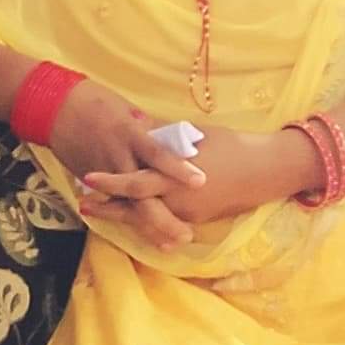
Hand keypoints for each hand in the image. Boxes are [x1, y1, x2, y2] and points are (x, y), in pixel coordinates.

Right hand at [45, 79, 208, 228]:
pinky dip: (127, 220)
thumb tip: (178, 143)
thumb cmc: (97, 102)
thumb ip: (151, 131)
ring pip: (126, 207)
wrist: (56, 108)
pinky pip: (112, 205)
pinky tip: (143, 236)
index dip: (178, 168)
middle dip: (163, 218)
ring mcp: (103, 173)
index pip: (157, 154)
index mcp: (130, 134)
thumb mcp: (129, 110)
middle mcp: (117, 157)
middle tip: (186, 235)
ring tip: (168, 245)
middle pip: (142, 194)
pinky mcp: (91, 182)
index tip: (200, 182)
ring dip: (146, 228)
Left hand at [82, 124, 313, 241]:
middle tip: (82, 202)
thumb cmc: (228, 144)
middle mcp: (176, 196)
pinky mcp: (196, 220)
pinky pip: (164, 221)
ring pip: (146, 217)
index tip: (87, 177)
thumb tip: (137, 122)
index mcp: (174, 172)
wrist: (262, 170)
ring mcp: (186, 211)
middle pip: (134, 205)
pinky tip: (128, 217)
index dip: (109, 182)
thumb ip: (163, 134)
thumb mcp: (193, 135)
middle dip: (106, 206)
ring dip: (121, 216)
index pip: (135, 181)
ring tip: (95, 212)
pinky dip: (144, 219)